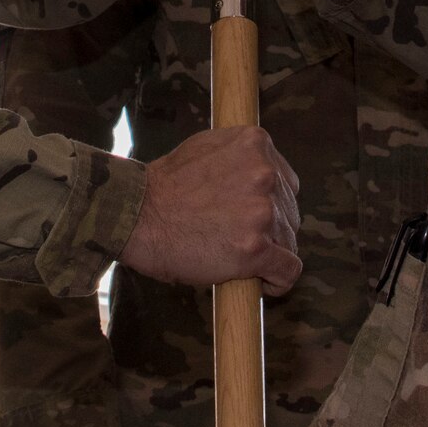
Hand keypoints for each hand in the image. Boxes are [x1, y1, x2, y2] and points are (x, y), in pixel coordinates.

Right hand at [120, 126, 301, 295]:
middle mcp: (266, 174)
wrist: (138, 216)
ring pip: (288, 241)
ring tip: (237, 256)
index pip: (285, 182)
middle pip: (289, 212)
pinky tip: (262, 282)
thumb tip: (261, 169)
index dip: (269, 203)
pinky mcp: (256, 248)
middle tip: (236, 236)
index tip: (251, 216)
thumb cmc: (165, 185)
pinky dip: (278, 280)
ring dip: (268, 252)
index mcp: (256, 144)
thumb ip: (240, 156)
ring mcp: (263, 212)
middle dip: (269, 228)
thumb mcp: (206, 147)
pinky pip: (288, 270)